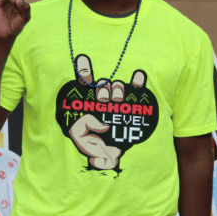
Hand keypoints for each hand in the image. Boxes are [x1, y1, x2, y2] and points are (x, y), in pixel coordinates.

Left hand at [63, 54, 149, 169]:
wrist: (110, 155)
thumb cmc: (93, 146)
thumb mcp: (78, 136)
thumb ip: (82, 125)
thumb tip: (103, 121)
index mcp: (89, 102)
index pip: (84, 80)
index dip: (84, 68)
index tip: (83, 59)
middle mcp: (104, 99)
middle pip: (103, 83)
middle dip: (102, 90)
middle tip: (104, 102)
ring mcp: (119, 101)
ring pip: (117, 85)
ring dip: (117, 90)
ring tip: (117, 100)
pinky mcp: (134, 105)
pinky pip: (137, 88)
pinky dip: (138, 81)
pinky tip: (138, 75)